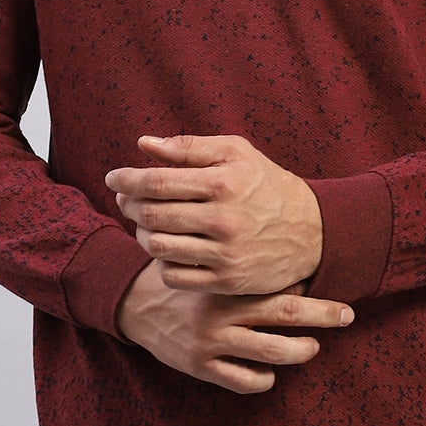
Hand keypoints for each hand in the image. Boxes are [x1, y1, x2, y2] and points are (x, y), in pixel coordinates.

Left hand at [105, 134, 322, 295]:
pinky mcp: (227, 282)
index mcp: (223, 183)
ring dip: (142, 234)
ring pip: (157, 247)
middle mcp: (223, 220)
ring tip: (146, 223)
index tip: (113, 178)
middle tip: (127, 199)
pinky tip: (167, 248)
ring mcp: (225, 254)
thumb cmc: (266, 184)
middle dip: (129, 205)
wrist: (312, 231)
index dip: (126, 179)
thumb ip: (189, 147)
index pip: (157, 182)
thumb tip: (144, 144)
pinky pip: (174, 276)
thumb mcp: (236, 153)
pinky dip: (161, 262)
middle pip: (151, 215)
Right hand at [116, 264, 353, 393]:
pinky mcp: (201, 366)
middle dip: (322, 315)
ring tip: (311, 347)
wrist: (135, 302)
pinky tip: (268, 372)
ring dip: (299, 350)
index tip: (335, 286)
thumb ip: (245, 262)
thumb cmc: (186, 278)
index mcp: (227, 280)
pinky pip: (244, 380)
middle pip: (285, 313)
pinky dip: (263, 378)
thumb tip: (294, 258)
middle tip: (347, 315)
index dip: (310, 286)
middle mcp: (222, 310)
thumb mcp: (211, 261)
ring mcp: (212, 341)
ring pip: (270, 352)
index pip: (278, 282)